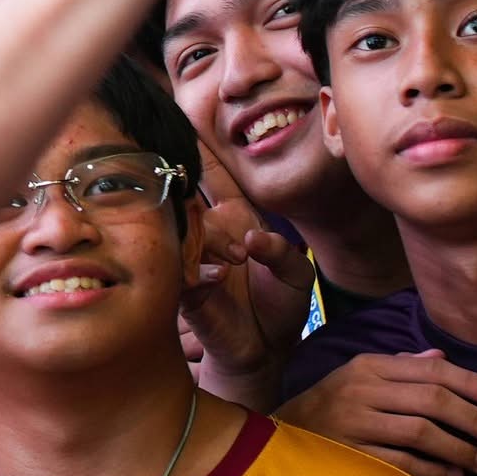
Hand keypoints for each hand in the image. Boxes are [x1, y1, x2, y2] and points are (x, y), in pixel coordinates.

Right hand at [179, 143, 314, 373]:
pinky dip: (198, 274)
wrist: (267, 350)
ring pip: (184, 234)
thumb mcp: (297, 273)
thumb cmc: (281, 305)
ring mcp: (190, 261)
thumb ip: (282, 251)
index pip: (207, 178)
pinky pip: (179, 272)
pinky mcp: (184, 293)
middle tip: (240, 244)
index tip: (183, 125)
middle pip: (191, 203)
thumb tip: (250, 240)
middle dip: (214, 216)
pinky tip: (216, 280)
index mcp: (231, 220)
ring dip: (210, 243)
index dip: (197, 153)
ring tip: (236, 261)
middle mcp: (206, 235)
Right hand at [279, 350, 476, 475]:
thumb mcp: (358, 376)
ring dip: (459, 449)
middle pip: (431, 400)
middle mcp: (362, 390)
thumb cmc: (330, 406)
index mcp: (369, 366)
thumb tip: (441, 357)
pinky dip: (433, 472)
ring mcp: (355, 424)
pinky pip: (402, 465)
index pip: (431, 370)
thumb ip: (401, 367)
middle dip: (475, 419)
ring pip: (420, 433)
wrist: (279, 439)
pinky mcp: (351, 456)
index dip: (471, 383)